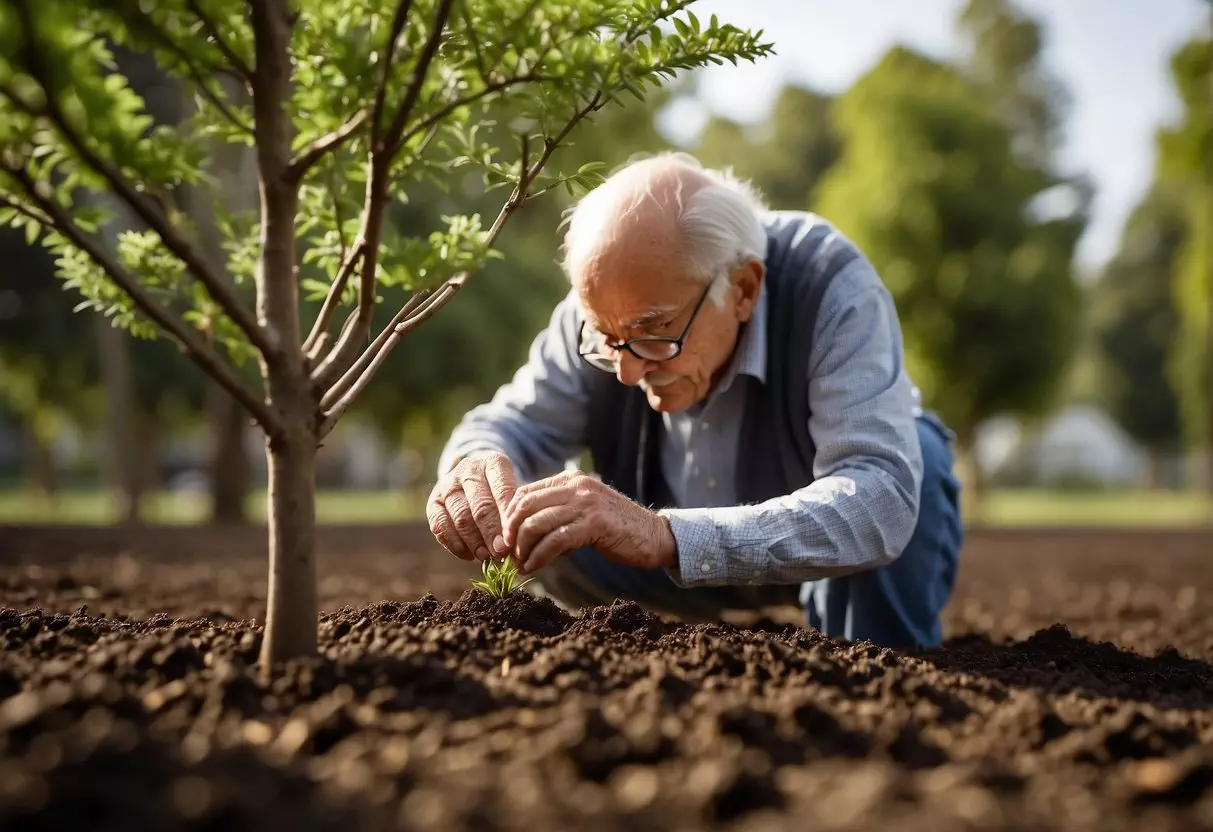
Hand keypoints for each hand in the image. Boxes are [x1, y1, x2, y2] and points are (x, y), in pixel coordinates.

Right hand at [426, 452, 517, 561]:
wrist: (472, 477)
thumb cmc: (501, 490)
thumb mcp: (513, 489)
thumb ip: (514, 512)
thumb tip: (514, 544)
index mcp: (493, 462)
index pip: (502, 490)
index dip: (508, 518)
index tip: (513, 540)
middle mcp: (468, 470)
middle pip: (480, 506)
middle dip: (491, 533)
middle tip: (500, 552)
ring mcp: (447, 485)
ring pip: (461, 518)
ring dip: (474, 542)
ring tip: (486, 557)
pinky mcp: (433, 502)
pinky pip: (441, 526)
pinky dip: (455, 545)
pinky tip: (469, 556)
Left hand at [501, 470, 676, 575]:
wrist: (652, 535)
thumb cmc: (614, 528)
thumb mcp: (582, 512)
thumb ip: (556, 514)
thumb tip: (519, 535)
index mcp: (570, 479)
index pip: (524, 493)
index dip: (508, 518)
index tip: (504, 540)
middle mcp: (576, 486)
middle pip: (525, 507)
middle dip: (510, 534)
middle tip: (508, 555)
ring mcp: (586, 503)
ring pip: (536, 524)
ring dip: (523, 549)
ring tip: (520, 565)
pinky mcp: (595, 524)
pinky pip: (555, 541)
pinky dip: (538, 557)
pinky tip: (534, 568)